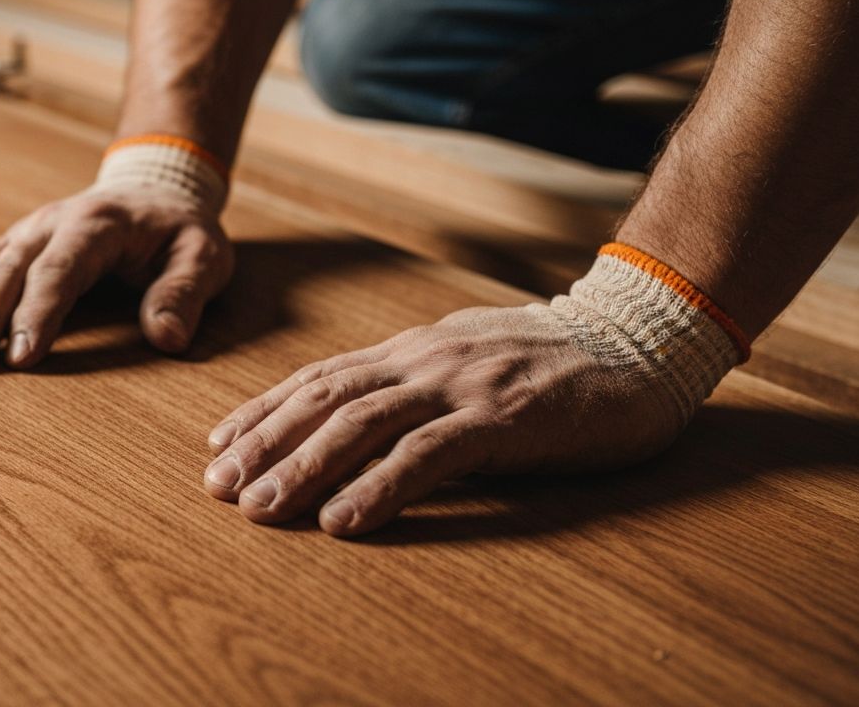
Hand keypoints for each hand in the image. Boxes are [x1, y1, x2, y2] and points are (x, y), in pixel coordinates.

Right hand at [0, 184, 232, 369]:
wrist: (157, 186)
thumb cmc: (180, 231)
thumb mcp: (204, 255)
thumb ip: (185, 292)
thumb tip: (167, 337)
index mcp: (96, 225)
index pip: (61, 271)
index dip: (38, 312)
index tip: (20, 355)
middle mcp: (50, 224)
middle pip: (8, 269)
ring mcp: (26, 232)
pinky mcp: (13, 243)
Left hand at [201, 305, 689, 536]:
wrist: (639, 339)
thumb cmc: (554, 360)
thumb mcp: (470, 360)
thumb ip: (419, 383)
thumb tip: (364, 416)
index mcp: (414, 350)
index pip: (321, 377)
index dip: (264, 410)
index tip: (219, 446)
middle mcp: (424, 360)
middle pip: (325, 399)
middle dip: (265, 443)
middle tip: (219, 488)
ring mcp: (461, 385)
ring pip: (362, 423)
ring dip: (304, 467)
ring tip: (262, 509)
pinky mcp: (502, 418)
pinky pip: (428, 454)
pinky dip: (380, 487)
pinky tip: (345, 518)